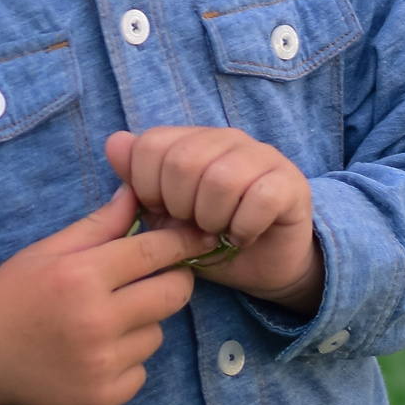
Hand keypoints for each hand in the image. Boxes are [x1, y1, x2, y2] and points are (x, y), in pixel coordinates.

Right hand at [0, 188, 215, 404]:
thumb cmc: (12, 295)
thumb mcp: (49, 250)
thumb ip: (99, 225)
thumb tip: (137, 192)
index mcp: (82, 276)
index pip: (154, 252)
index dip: (181, 241)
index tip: (199, 236)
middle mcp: (96, 321)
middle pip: (172, 295)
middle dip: (173, 281)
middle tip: (154, 279)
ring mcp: (101, 365)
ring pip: (156, 334)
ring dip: (142, 324)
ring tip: (105, 321)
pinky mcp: (102, 398)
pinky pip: (140, 371)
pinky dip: (127, 361)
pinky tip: (96, 353)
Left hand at [104, 127, 322, 314]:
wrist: (261, 266)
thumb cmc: (208, 238)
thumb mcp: (163, 216)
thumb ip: (137, 181)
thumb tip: (115, 142)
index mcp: (192, 140)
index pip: (150, 145)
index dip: (146, 188)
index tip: (163, 212)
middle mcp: (227, 139)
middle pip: (183, 161)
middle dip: (179, 206)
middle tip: (193, 226)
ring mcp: (262, 156)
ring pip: (221, 179)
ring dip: (213, 219)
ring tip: (219, 231)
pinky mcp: (290, 182)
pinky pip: (260, 198)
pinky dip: (244, 227)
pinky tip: (243, 237)